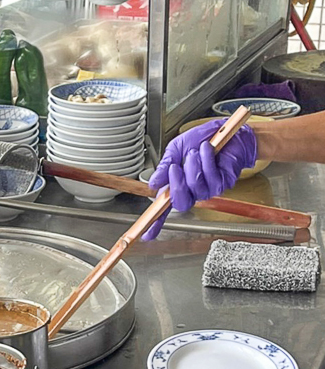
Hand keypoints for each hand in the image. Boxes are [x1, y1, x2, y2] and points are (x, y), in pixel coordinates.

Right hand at [142, 120, 256, 239]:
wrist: (226, 130)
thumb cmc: (203, 139)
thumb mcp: (175, 149)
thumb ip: (164, 166)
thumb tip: (153, 183)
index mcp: (177, 185)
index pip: (165, 208)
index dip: (156, 222)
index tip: (147, 234)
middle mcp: (193, 190)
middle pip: (181, 203)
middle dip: (177, 184)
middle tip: (176, 167)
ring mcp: (209, 188)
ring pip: (196, 188)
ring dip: (194, 166)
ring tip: (196, 151)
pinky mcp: (224, 182)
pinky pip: (211, 177)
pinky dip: (207, 160)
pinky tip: (208, 150)